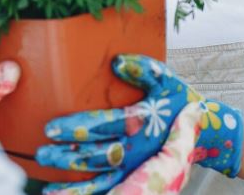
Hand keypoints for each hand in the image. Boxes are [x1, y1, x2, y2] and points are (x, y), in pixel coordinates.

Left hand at [36, 54, 242, 193]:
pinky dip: (85, 194)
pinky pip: (107, 190)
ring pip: (100, 177)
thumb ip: (144, 70)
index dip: (78, 128)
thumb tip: (116, 61)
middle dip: (67, 155)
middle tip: (42, 152)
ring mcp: (135, 167)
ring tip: (46, 180)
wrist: (202, 129)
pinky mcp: (135, 177)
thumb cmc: (178, 99)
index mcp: (141, 123)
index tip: (52, 128)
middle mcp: (136, 149)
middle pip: (97, 155)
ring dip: (72, 181)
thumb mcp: (165, 79)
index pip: (104, 126)